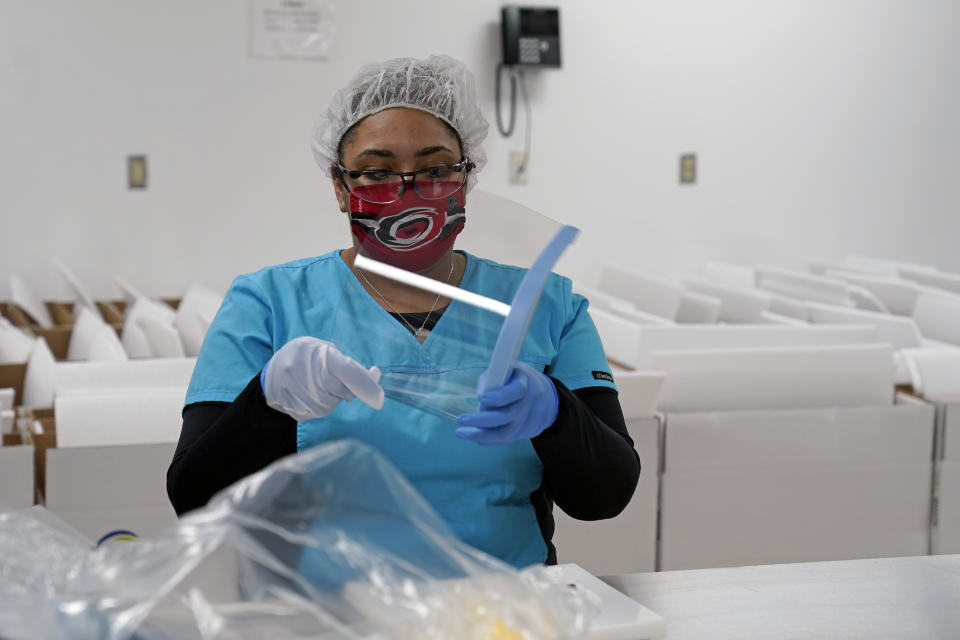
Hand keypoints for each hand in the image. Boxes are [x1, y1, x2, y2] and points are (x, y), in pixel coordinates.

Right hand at [261, 336, 383, 420]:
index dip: (364, 384)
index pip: (346, 370)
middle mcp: (304, 372)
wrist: (270, 372)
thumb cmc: (304, 357)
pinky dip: (320, 406)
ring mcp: (295, 392)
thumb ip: (345, 362)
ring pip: (329, 405)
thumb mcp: (321, 348)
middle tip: (339, 384)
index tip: (379, 398)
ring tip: (319, 387)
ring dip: (332, 399)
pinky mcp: (292, 407)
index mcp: (315, 353)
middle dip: (346, 390)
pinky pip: (317, 413)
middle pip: (340, 392)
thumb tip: (372, 378)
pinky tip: (310, 395)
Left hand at [455, 362, 558, 445]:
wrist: (547, 398)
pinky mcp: (528, 433)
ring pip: (506, 434)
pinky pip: (506, 440)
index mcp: (526, 383)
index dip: (499, 396)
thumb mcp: (507, 371)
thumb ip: (491, 380)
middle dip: (482, 420)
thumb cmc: (518, 380)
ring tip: (462, 433)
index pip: (516, 391)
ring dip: (481, 435)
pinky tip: (475, 437)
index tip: (481, 398)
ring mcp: (530, 421)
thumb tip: (480, 396)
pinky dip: (489, 440)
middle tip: (461, 420)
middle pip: (507, 416)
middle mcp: (530, 404)